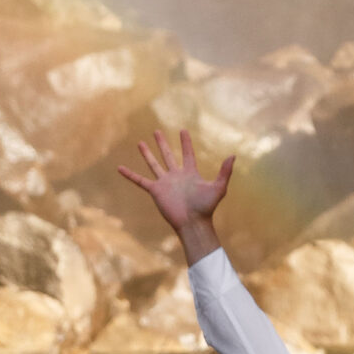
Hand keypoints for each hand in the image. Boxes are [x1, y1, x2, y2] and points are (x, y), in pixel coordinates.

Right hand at [117, 128, 234, 259]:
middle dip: (162, 143)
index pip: (188, 154)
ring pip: (154, 164)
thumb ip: (225, 172)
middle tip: (156, 131)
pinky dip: (130, 175)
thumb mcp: (218, 188)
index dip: (186, 142)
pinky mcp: (155, 191)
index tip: (183, 130)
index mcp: (190, 174)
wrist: (193, 223)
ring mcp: (165, 183)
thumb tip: (233, 155)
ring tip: (140, 142)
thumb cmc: (206, 208)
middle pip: (168, 155)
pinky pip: (140, 181)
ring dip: (147, 154)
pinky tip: (120, 167)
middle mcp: (177, 176)